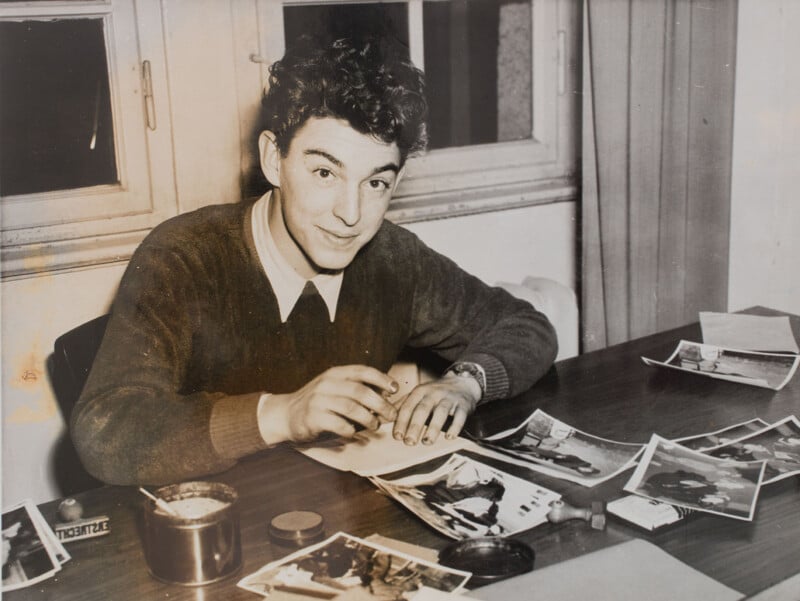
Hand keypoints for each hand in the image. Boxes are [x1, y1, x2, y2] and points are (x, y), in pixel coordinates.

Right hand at [258, 365, 398, 443]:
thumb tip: (387, 394)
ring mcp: (318, 400)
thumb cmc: (318, 403)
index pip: (362, 371)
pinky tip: (354, 434)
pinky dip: (350, 430)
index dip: (381, 378)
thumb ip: (357, 388)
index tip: (395, 389)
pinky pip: (338, 424)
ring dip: (368, 419)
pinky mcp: (312, 417)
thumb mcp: (335, 388)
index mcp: (335, 373)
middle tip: (390, 415)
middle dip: (380, 404)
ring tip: (375, 426)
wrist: (285, 415)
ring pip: (351, 408)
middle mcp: (327, 384)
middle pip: (360, 391)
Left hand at [392, 373, 480, 445]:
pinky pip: (460, 416)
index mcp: (420, 391)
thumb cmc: (435, 393)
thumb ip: (401, 406)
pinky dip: (455, 427)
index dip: (402, 421)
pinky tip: (449, 437)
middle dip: (415, 426)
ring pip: (441, 412)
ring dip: (433, 428)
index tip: (397, 436)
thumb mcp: (418, 395)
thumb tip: (380, 418)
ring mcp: (449, 398)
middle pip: (423, 409)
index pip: (408, 406)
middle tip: (409, 442)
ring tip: (427, 441)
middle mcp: (434, 393)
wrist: (463, 382)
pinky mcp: (464, 405)